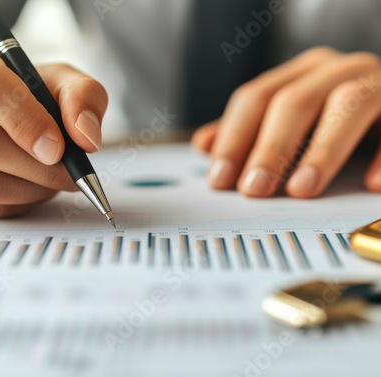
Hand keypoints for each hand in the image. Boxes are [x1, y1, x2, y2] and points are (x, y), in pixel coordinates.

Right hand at [0, 28, 107, 216]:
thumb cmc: (17, 94)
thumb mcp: (55, 80)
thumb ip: (81, 97)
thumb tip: (86, 138)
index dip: (27, 122)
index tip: (58, 148)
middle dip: (37, 167)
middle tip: (67, 174)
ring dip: (28, 189)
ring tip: (49, 180)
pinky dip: (10, 203)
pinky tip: (23, 187)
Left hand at [191, 47, 380, 197]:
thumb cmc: (331, 120)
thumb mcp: (287, 124)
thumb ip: (247, 133)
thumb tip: (204, 146)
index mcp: (299, 74)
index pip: (255, 98)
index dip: (234, 138)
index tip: (219, 179)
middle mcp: (335, 71)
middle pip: (294, 101)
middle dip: (270, 148)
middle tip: (254, 189)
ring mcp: (375, 82)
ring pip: (348, 105)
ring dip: (322, 151)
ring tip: (302, 189)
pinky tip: (372, 184)